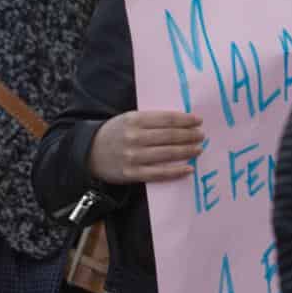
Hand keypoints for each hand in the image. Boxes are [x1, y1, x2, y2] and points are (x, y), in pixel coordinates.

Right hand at [88, 109, 204, 183]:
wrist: (89, 153)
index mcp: (133, 119)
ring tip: (199, 148)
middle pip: (170, 136)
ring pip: (167, 153)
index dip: (185, 120)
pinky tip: (189, 168)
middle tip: (202, 135)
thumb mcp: (127, 119)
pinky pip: (160, 173)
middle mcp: (134, 137)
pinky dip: (176, 171)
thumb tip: (180, 122)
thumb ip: (150, 120)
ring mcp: (133, 156)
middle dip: (189, 135)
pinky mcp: (132, 173)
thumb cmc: (114, 133)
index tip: (198, 121)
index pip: (166, 119)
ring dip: (187, 151)